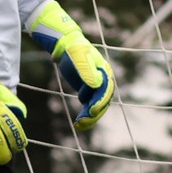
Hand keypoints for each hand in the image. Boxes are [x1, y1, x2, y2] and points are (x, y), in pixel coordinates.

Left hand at [30, 1, 115, 127]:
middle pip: (102, 102)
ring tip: (78, 126)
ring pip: (96, 106)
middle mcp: (104, 82)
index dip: (99, 102)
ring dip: (89, 117)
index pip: (105, 91)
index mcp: (105, 73)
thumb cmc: (74, 50)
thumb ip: (87, 71)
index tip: (91, 111)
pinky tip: (77, 122)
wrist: (66, 46)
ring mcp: (96, 87)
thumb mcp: (79, 58)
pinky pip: (88, 106)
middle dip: (93, 114)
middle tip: (82, 122)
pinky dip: (84, 114)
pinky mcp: (87, 91)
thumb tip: (97, 85)